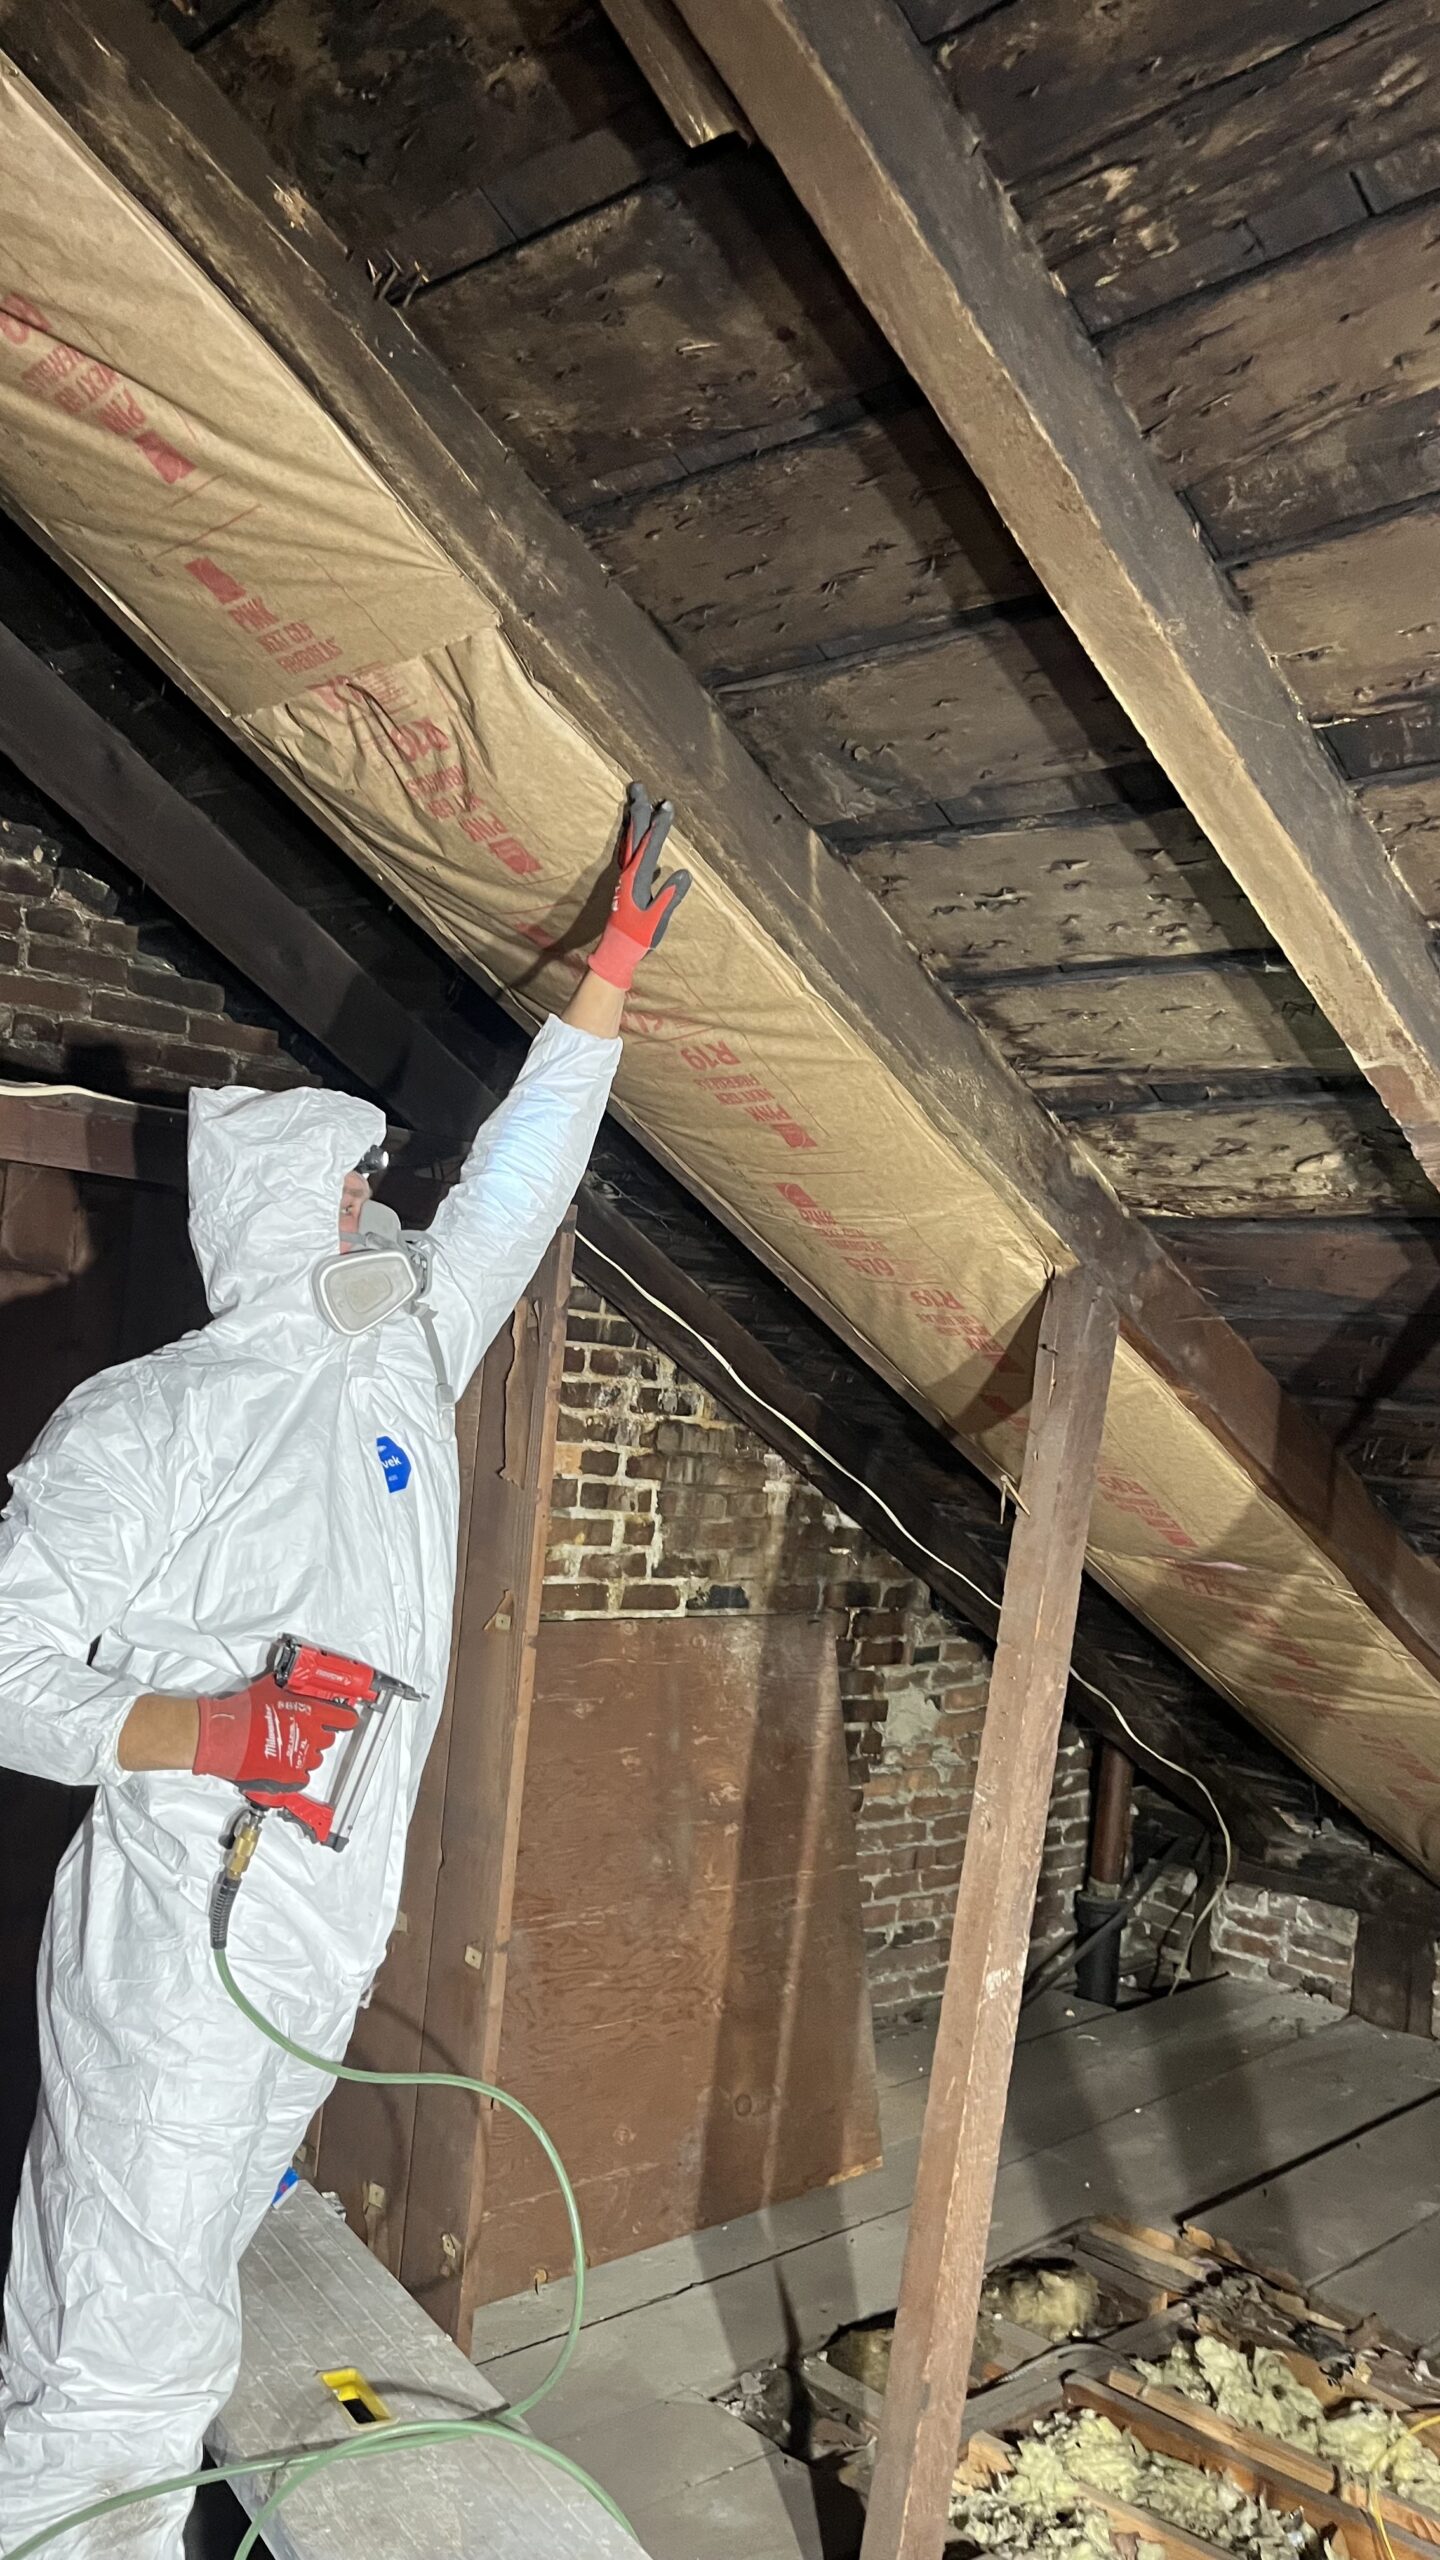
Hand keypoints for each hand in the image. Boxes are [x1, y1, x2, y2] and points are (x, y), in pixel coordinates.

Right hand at [193, 1673, 358, 1790]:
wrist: (223, 1736)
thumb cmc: (242, 1712)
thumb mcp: (270, 1687)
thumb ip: (288, 1686)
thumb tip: (291, 1681)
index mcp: (311, 1712)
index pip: (345, 1718)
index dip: (344, 1718)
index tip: (343, 1719)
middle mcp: (310, 1736)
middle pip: (328, 1739)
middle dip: (318, 1735)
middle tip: (301, 1730)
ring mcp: (301, 1758)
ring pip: (315, 1759)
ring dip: (305, 1753)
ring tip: (287, 1747)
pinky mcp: (288, 1777)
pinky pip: (302, 1777)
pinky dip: (295, 1773)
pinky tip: (283, 1763)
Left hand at [588, 784, 690, 991]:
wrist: (617, 950)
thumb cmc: (638, 937)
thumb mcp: (656, 920)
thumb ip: (669, 897)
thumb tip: (684, 873)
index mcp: (636, 878)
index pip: (650, 844)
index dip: (660, 824)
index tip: (667, 804)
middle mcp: (627, 872)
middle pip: (633, 834)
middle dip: (638, 809)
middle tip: (637, 785)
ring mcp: (623, 875)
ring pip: (627, 840)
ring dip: (633, 819)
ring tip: (635, 800)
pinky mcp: (624, 881)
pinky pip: (627, 851)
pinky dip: (631, 836)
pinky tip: (636, 834)